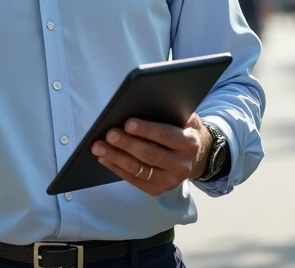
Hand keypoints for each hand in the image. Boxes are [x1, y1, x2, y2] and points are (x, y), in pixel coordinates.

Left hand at [91, 113, 209, 195]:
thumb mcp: (185, 120)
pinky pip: (133, 180)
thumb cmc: (182, 132)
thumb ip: (172, 113)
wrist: (195, 158)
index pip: (165, 136)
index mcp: (189, 144)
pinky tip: (104, 159)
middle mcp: (181, 165)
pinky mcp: (157, 189)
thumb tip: (146, 104)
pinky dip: (116, 168)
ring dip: (116, 157)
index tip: (127, 123)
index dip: (146, 130)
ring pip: (138, 169)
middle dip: (127, 144)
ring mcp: (169, 181)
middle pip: (149, 154)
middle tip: (109, 134)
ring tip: (99, 147)